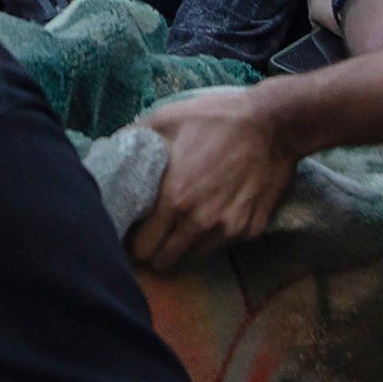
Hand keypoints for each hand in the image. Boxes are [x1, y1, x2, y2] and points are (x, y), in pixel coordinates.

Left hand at [132, 88, 300, 270]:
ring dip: (183, 243)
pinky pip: (221, 244)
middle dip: (155, 248)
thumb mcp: (166, 119)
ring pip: (193, 257)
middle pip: (164, 262)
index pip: (141, 249)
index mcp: (175, 200)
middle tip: (154, 228)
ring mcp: (229, 230)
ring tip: (184, 216)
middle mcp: (201, 223)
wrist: (274, 123)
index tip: (134, 227)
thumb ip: (133, 141)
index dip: (134, 240)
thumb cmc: (216, 118)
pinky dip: (212, 234)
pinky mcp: (250, 230)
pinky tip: (213, 207)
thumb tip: (108, 153)